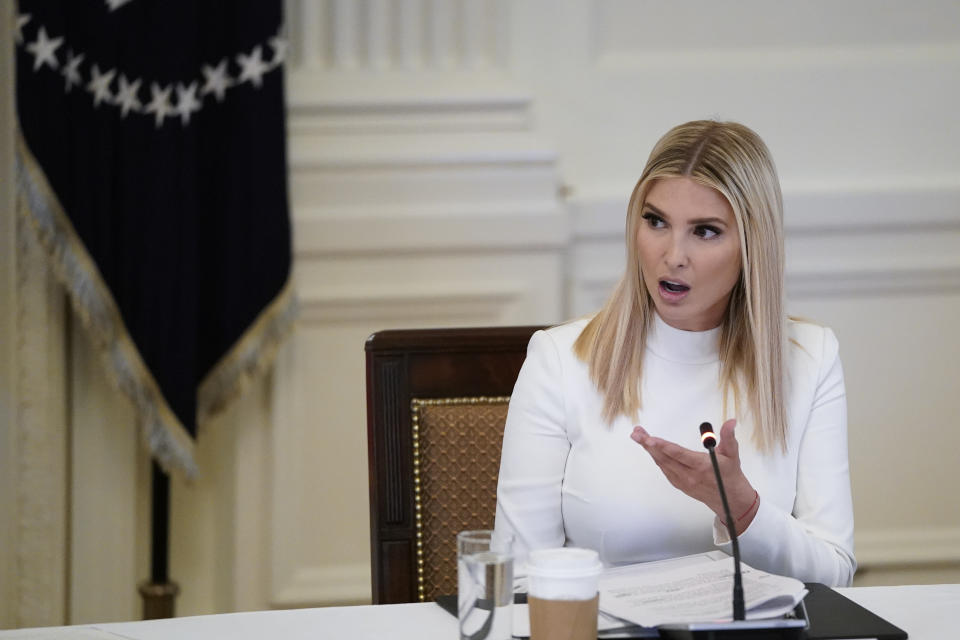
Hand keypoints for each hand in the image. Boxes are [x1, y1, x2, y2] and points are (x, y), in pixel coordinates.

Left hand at [630, 419, 758, 533]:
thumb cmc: (730, 475)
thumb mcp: (733, 454)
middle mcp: (690, 476)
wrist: (730, 500)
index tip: (649, 438)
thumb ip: (729, 437)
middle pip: (665, 458)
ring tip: (639, 435)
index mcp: (702, 466)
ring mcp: (682, 481)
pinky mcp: (679, 484)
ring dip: (649, 449)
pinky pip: (664, 469)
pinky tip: (649, 447)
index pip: (679, 455)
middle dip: (648, 444)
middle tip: (636, 432)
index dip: (663, 446)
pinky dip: (656, 457)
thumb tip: (731, 422)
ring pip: (662, 463)